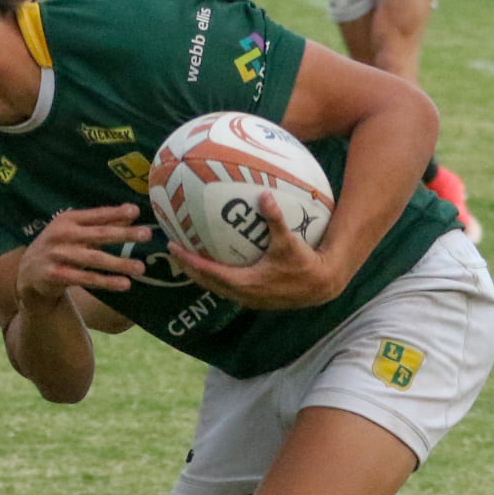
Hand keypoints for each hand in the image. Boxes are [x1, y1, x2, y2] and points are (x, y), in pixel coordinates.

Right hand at [15, 204, 152, 306]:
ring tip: (140, 268)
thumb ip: (101, 223)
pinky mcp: (56, 275)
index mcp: (67, 220)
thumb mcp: (75, 231)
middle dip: (124, 234)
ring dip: (119, 264)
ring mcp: (58, 255)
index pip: (96, 215)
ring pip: (94, 259)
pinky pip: (86, 279)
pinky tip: (124, 284)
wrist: (27, 273)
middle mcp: (62, 235)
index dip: (116, 212)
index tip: (137, 211)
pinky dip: (106, 282)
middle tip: (147, 234)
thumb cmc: (58, 248)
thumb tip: (132, 213)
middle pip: (98, 234)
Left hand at [167, 191, 346, 309]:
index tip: (173, 247)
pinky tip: (213, 264)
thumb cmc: (304, 264)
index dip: (188, 260)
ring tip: (187, 258)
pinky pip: (226, 288)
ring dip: (199, 275)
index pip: (208, 271)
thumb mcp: (289, 241)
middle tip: (173, 250)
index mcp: (245, 282)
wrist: (320, 286)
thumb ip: (275, 219)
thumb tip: (264, 195)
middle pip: (205, 282)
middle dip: (187, 267)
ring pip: (214, 288)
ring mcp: (248, 299)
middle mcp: (242, 294)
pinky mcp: (254, 299)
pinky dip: (215, 278)